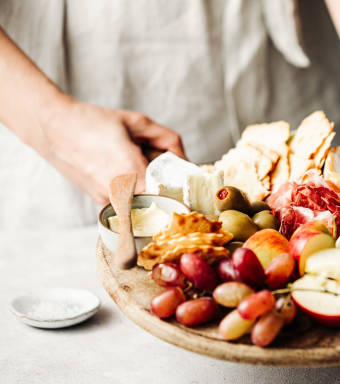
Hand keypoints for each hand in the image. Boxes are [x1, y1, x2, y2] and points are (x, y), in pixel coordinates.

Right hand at [37, 96, 184, 203]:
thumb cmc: (93, 122)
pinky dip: (132, 190)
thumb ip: (168, 139)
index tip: (183, 180)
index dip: (179, 188)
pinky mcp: (100, 202)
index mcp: (132, 172)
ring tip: (135, 167)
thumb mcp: (137, 122)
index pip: (170, 194)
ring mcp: (109, 200)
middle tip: (161, 170)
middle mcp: (120, 192)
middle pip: (159, 199)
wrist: (52, 128)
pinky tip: (121, 171)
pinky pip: (127, 202)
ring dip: (148, 189)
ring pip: (143, 202)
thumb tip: (184, 159)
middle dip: (166, 187)